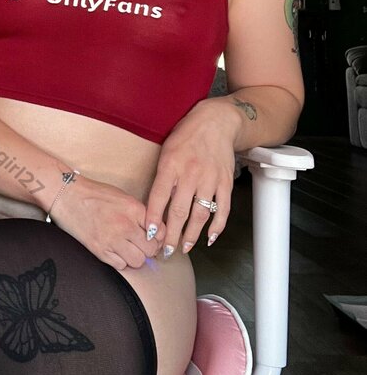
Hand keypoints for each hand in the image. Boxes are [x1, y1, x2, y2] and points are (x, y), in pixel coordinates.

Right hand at [50, 175, 166, 270]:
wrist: (67, 196)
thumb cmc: (94, 194)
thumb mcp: (122, 197)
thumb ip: (139, 214)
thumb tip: (154, 231)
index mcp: (133, 209)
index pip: (160, 232)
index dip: (159, 237)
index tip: (154, 238)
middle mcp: (125, 225)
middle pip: (151, 249)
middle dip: (148, 249)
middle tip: (141, 245)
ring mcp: (112, 240)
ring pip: (138, 261)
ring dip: (135, 257)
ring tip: (128, 248)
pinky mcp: (99, 250)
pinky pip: (121, 265)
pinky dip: (120, 261)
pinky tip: (115, 251)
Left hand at [145, 99, 237, 256]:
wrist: (216, 123)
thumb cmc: (186, 136)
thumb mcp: (166, 150)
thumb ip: (161, 176)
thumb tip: (154, 204)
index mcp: (170, 164)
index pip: (159, 197)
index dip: (153, 218)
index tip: (150, 235)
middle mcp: (190, 174)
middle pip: (179, 212)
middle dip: (171, 236)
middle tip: (166, 251)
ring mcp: (210, 180)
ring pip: (200, 215)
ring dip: (191, 235)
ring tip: (184, 248)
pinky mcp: (225, 183)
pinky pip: (222, 210)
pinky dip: (217, 227)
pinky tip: (210, 238)